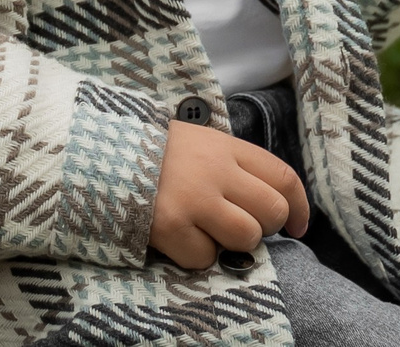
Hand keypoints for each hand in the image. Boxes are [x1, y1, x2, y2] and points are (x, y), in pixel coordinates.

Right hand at [147, 121, 309, 270]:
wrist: (99, 150)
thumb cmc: (153, 151)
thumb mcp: (199, 142)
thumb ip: (233, 165)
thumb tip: (270, 203)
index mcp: (226, 147)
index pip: (283, 178)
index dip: (300, 207)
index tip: (299, 225)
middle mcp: (216, 171)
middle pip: (272, 211)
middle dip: (263, 226)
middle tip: (239, 224)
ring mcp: (195, 199)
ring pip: (246, 238)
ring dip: (230, 242)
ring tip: (205, 229)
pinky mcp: (171, 226)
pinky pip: (205, 258)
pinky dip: (194, 254)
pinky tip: (177, 236)